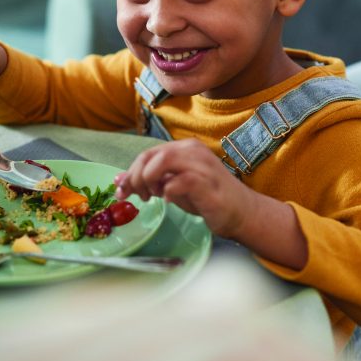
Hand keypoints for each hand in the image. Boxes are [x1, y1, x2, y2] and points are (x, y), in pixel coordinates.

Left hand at [114, 139, 255, 238]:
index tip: (121, 191)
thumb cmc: (207, 198)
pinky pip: (179, 181)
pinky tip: (168, 200)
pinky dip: (168, 192)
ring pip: (162, 161)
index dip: (129, 172)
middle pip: (150, 156)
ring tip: (152, 196)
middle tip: (137, 197)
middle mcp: (192, 150)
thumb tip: (120, 180)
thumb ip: (151, 180)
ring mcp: (201, 164)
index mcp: (183, 148)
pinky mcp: (207, 182)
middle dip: (135, 177)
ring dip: (149, 180)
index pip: (147, 154)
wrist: (240, 211)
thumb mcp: (173, 187)